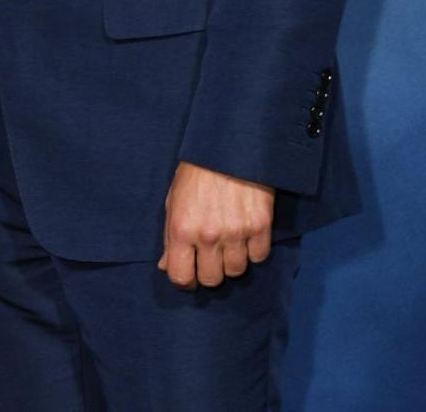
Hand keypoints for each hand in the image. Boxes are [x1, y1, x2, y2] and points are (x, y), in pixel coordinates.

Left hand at [158, 160, 274, 289]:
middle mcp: (208, 235)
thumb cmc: (196, 171)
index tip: (190, 273)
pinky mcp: (260, 226)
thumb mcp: (173, 199)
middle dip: (210, 270)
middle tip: (211, 255)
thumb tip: (166, 266)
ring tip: (230, 240)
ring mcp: (235, 233)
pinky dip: (253, 250)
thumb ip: (169, 236)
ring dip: (232, 260)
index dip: (185, 280)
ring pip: (235, 271)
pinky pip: (258, 257)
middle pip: (211, 279)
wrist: (229, 145)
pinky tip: (246, 233)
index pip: (181, 277)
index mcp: (181, 229)